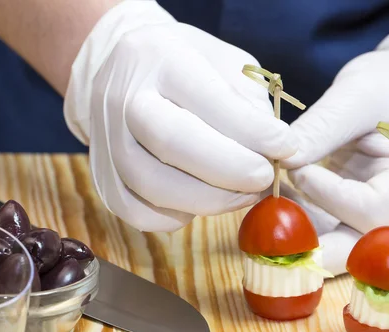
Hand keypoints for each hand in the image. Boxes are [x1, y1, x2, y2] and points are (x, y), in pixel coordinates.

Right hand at [63, 1, 292, 230]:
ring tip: (244, 193)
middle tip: (265, 179)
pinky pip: (138, 212)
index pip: (208, 99)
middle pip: (172, 142)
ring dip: (211, 200)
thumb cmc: (188, 66)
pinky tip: (202, 200)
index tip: (286, 147)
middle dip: (230, 170)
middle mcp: (123, 97)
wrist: (127, 70)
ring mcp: (106, 140)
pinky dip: (177, 216)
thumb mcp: (226, 62)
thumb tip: (279, 152)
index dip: (253, 132)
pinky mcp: (102, 176)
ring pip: (153, 185)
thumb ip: (251, 102)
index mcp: (160, 57)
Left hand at [281, 18, 388, 275]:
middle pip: (356, 249)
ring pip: (336, 245)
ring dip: (299, 233)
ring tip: (266, 202)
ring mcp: (381, 218)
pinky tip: (277, 197)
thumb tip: (281, 159)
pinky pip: (328, 227)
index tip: (296, 168)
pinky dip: (301, 219)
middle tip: (267, 228)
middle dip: (309, 244)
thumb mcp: (359, 94)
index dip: (328, 195)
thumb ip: (322, 127)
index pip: (370, 210)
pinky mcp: (358, 213)